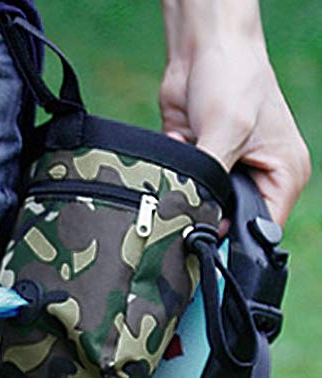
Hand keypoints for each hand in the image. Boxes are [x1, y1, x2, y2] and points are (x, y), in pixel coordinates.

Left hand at [159, 8, 309, 224]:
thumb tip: (198, 217)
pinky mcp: (200, 165)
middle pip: (230, 223)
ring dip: (187, 197)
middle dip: (206, 219)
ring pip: (202, 208)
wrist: (202, 48)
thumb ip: (212, 179)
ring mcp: (227, 172)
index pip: (263, 229)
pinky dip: (173, 180)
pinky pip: (182, 189)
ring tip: (182, 179)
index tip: (206, 249)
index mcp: (283, 174)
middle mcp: (258, 177)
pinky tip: (174, 157)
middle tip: (185, 216)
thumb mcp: (226, 131)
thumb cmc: (232, 78)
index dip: (234, 243)